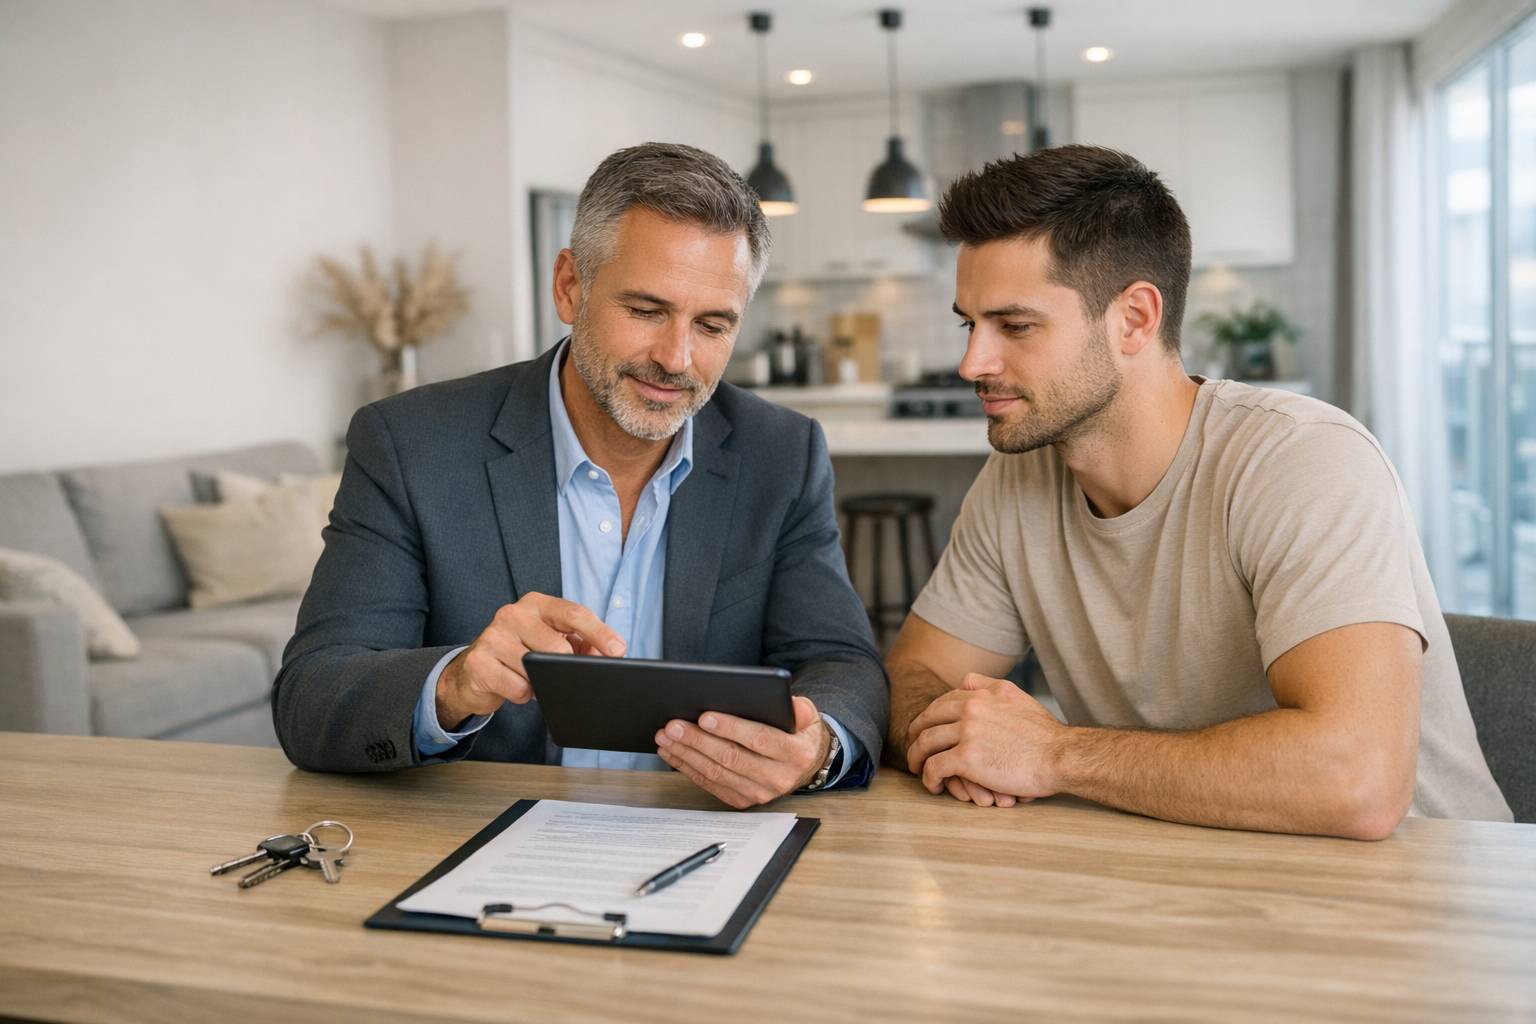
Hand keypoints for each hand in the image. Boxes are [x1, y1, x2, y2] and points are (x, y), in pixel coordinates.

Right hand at [436, 592, 623, 726]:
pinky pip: (518, 688)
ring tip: (534, 678)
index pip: (573, 613)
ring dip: (542, 682)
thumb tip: (607, 654)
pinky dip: (524, 694)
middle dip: (568, 667)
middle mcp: (513, 614)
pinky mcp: (479, 662)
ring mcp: (493, 636)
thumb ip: (582, 644)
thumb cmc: (520, 652)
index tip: (618, 650)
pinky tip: (515, 686)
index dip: (599, 633)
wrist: (473, 671)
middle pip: (558, 646)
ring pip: (537, 669)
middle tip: (565, 676)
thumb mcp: (551, 641)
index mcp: (536, 604)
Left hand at [655, 696, 830, 808]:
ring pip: (717, 773)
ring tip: (666, 737)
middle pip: (732, 758)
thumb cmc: (799, 733)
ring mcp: (760, 793)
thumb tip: (784, 702)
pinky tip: (673, 753)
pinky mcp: (743, 800)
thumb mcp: (807, 716)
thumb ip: (799, 708)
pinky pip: (711, 784)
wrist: (805, 764)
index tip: (705, 717)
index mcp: (796, 754)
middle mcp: (779, 777)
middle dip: (698, 740)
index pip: (761, 740)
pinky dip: (688, 768)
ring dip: (687, 754)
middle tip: (674, 725)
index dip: (731, 728)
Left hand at [906, 673, 1066, 800]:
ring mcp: (967, 731)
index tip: (927, 730)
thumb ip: (989, 687)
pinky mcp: (967, 758)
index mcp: (983, 694)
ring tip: (918, 769)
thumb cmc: (1045, 735)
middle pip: (927, 718)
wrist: (1061, 756)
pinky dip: (928, 777)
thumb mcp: (1017, 697)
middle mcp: (971, 707)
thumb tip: (965, 682)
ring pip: (925, 742)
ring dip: (916, 757)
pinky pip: (934, 766)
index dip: (930, 717)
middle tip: (915, 750)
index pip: (943, 701)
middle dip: (915, 735)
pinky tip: (933, 785)